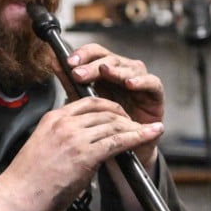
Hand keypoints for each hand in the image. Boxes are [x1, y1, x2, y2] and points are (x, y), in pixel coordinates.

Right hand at [0, 95, 164, 210]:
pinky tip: (150, 134)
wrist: (16, 199)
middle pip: (104, 109)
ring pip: (114, 124)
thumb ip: (64, 141)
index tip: (120, 114)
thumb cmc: (27, 182)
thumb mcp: (43, 148)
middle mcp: (64, 123)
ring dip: (135, 126)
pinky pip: (118, 141)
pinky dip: (138, 136)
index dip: (109, 106)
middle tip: (138, 125)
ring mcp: (74, 138)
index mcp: (53, 119)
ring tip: (150, 130)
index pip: (88, 102)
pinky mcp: (84, 155)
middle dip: (125, 116)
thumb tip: (85, 146)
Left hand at [60, 43, 164, 167]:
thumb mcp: (84, 105)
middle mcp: (123, 74)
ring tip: (104, 71)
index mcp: (105, 73)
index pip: (95, 53)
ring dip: (117, 69)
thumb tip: (55, 63)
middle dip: (94, 64)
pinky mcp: (155, 96)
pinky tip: (129, 84)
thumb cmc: (103, 130)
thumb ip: (72, 83)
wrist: (123, 157)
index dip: (83, 55)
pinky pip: (152, 83)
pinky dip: (142, 81)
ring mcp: (140, 83)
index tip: (69, 63)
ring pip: (131, 67)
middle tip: (80, 72)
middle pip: (111, 59)